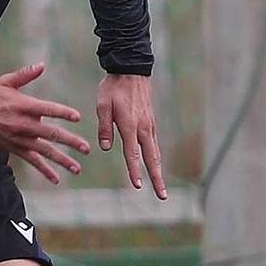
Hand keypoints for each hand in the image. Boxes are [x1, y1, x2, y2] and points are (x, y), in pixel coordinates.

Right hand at [0, 62, 90, 184]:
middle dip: (71, 141)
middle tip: (86, 148)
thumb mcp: (5, 82)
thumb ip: (25, 75)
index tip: (77, 117)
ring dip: (62, 160)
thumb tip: (42, 65)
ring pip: (45, 151)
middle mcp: (24, 124)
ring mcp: (20, 138)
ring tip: (77, 167)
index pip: (48, 109)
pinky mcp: (15, 148)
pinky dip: (44, 170)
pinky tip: (56, 178)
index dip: (64, 113)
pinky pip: (32, 161)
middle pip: (52, 133)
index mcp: (24, 105)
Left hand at [96, 73, 166, 197]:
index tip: (138, 186)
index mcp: (130, 125)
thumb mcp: (102, 105)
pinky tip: (154, 165)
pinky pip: (153, 143)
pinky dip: (155, 157)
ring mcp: (149, 125)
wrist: (131, 69)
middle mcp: (143, 127)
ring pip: (155, 152)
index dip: (135, 170)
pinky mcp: (150, 122)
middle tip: (163, 196)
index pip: (132, 153)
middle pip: (152, 158)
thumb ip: (104, 127)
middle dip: (157, 178)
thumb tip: (105, 148)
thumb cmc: (113, 87)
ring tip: (160, 186)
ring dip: (158, 170)